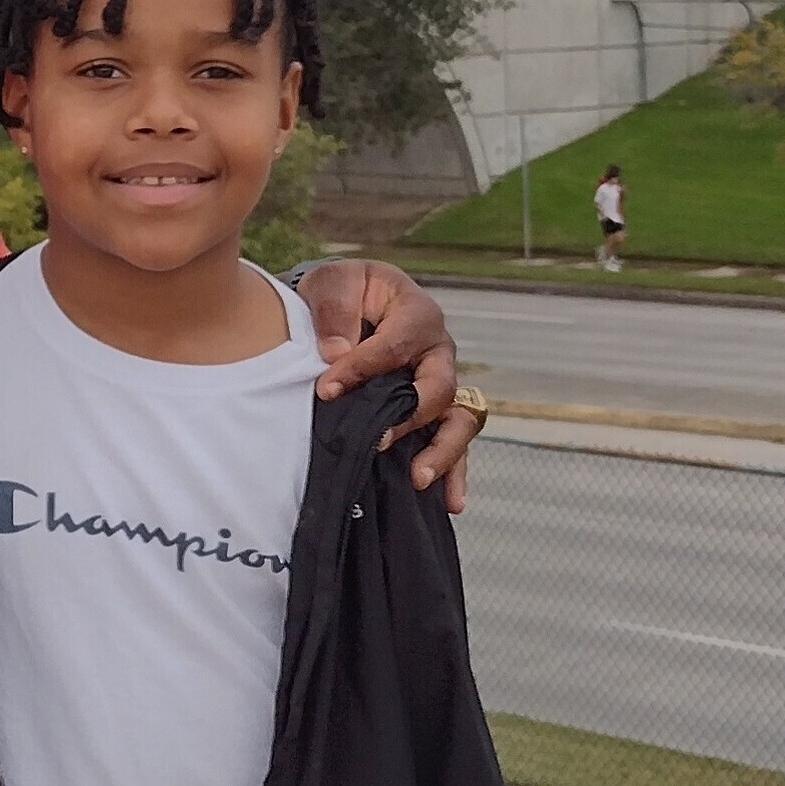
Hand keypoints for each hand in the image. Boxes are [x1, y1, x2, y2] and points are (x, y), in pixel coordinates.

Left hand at [299, 259, 476, 513]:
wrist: (351, 303)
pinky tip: (451, 502)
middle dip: (409, 417)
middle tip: (378, 440)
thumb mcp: (334, 283)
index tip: (326, 390)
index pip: (395, 346)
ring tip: (420, 480)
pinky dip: (454, 472)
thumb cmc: (345, 290)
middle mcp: (437, 352)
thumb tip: (337, 353)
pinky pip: (452, 442)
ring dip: (443, 452)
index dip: (362, 369)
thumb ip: (335, 311)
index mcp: (417, 314)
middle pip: (439, 388)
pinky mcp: (432, 411)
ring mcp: (439, 384)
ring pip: (458, 421)